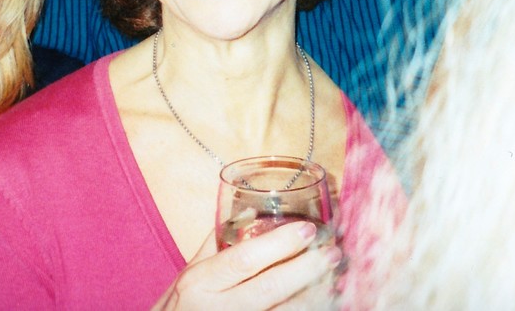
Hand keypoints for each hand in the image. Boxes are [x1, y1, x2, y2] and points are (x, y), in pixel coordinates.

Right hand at [152, 222, 342, 310]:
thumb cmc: (179, 306)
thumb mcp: (190, 272)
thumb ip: (217, 243)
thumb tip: (247, 212)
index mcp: (201, 280)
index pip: (244, 259)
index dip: (278, 244)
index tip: (307, 229)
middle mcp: (219, 307)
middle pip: (270, 288)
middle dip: (306, 270)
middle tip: (333, 253)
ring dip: (313, 298)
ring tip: (335, 282)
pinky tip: (322, 305)